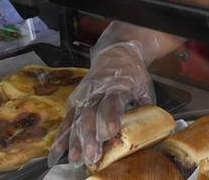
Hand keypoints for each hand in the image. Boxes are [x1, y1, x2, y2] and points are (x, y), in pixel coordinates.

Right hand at [47, 41, 155, 167]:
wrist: (116, 51)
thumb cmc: (132, 70)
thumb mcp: (143, 83)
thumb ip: (144, 102)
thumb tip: (150, 123)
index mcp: (117, 85)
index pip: (113, 101)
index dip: (111, 116)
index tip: (112, 131)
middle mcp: (98, 90)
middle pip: (91, 114)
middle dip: (90, 136)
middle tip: (92, 154)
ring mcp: (85, 94)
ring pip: (77, 117)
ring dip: (75, 139)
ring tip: (74, 157)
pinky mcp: (76, 98)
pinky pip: (68, 117)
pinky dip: (63, 133)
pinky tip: (58, 148)